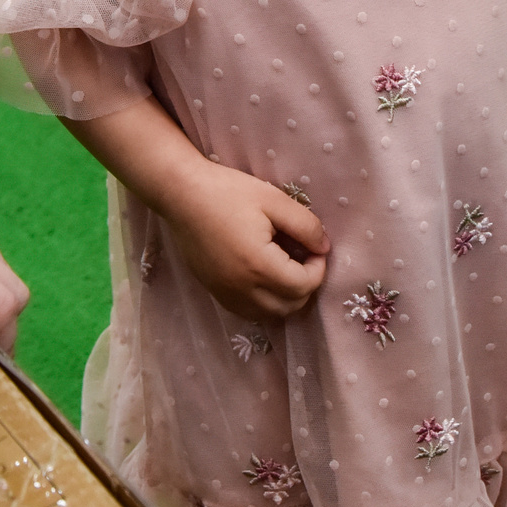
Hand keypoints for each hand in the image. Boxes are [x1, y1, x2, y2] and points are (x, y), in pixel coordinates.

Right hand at [156, 163, 329, 322]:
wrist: (182, 195)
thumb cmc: (228, 192)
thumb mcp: (274, 200)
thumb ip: (305, 225)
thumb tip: (324, 247)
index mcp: (259, 265)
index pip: (303, 286)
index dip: (318, 269)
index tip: (315, 248)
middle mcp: (242, 288)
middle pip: (290, 306)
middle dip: (305, 285)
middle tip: (304, 258)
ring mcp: (226, 294)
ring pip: (270, 314)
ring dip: (286, 297)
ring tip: (286, 267)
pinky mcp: (215, 292)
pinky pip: (249, 312)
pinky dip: (265, 302)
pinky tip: (264, 277)